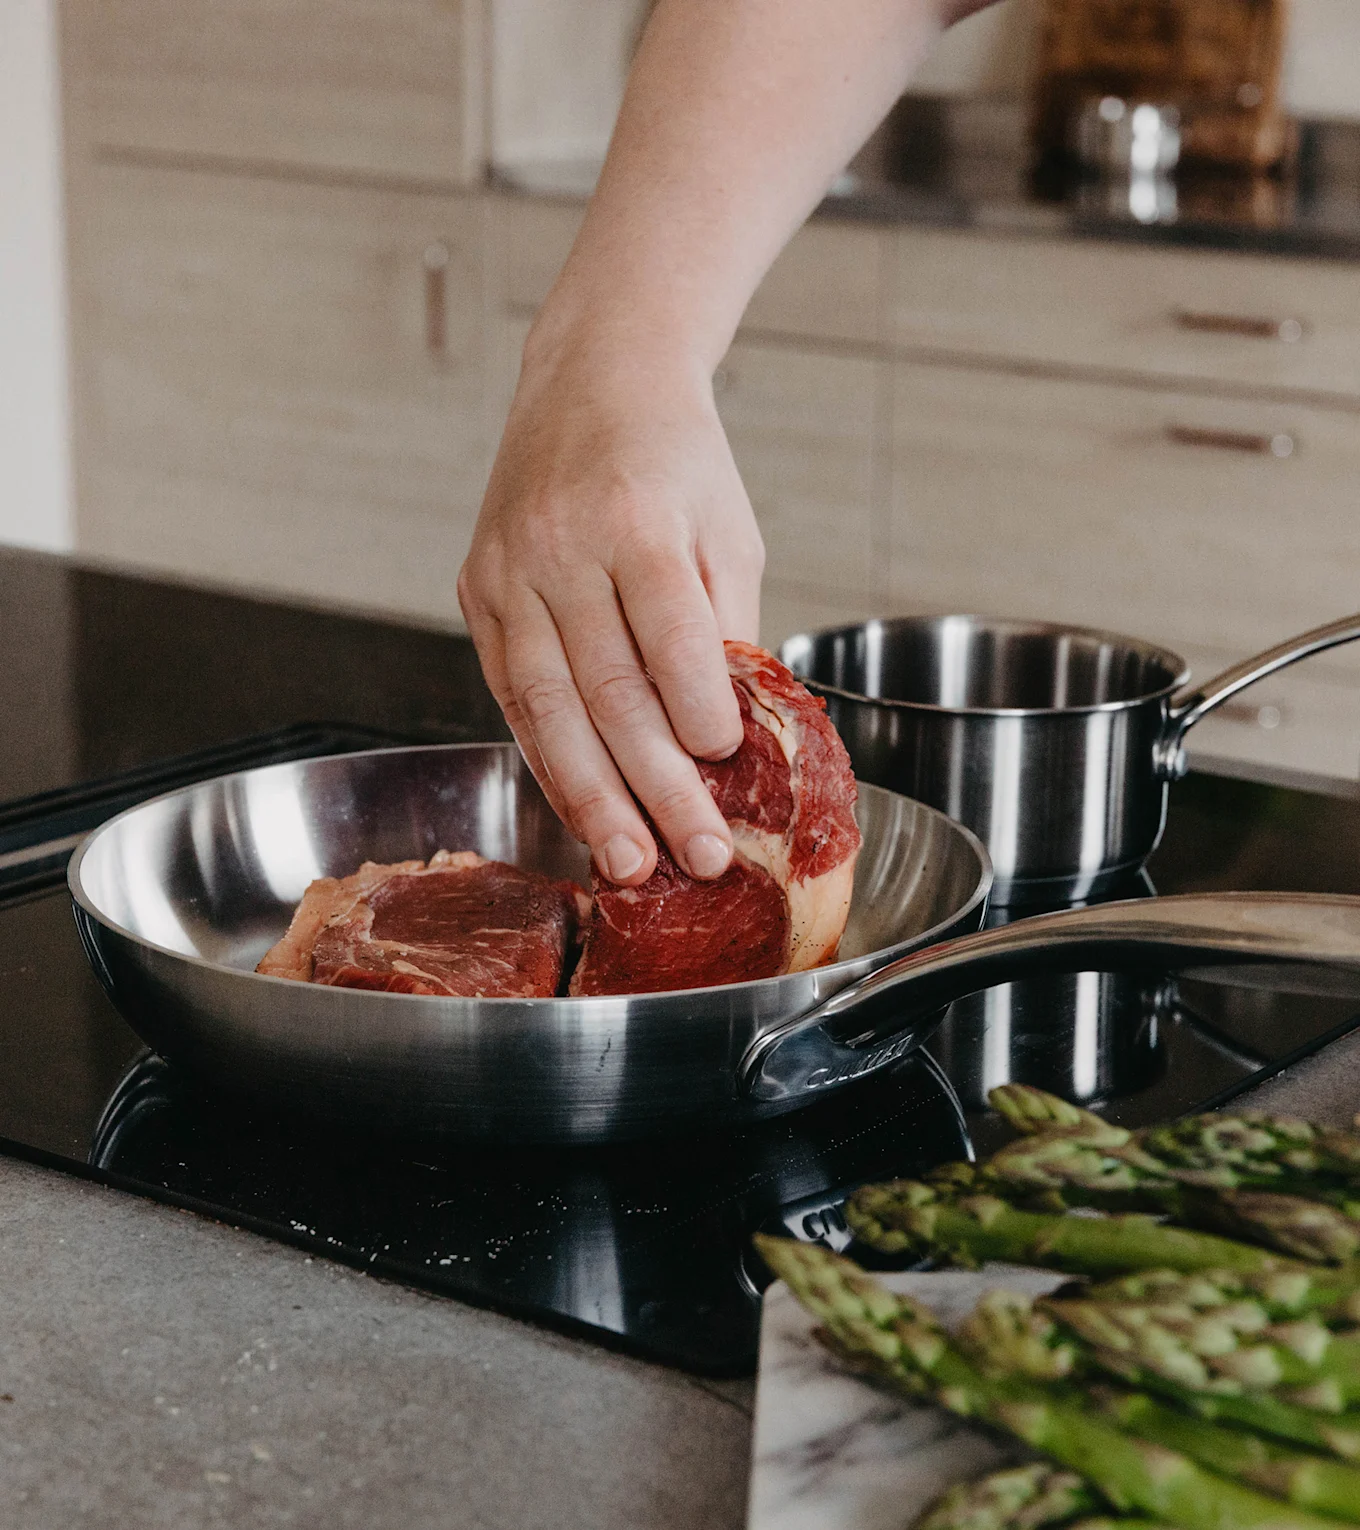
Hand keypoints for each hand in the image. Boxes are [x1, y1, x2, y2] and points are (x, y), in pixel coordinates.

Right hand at [458, 322, 764, 886]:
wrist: (592, 381)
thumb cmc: (676, 462)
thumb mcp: (728, 531)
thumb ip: (726, 631)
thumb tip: (727, 740)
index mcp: (635, 520)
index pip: (669, 638)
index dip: (699, 712)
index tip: (728, 767)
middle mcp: (560, 547)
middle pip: (609, 692)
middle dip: (656, 788)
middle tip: (698, 856)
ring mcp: (508, 571)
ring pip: (550, 708)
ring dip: (594, 798)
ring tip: (630, 863)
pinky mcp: (478, 591)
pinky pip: (513, 694)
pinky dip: (548, 758)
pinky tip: (580, 808)